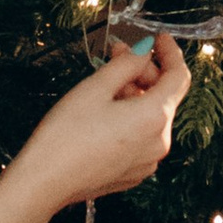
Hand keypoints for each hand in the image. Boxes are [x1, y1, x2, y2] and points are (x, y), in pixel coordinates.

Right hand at [10, 36, 189, 211]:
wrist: (43, 183)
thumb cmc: (65, 136)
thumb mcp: (96, 87)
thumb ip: (127, 63)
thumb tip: (145, 50)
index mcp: (155, 117)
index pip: (179, 76)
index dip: (170, 52)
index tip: (160, 39)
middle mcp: (159, 142)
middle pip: (163, 96)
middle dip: (143, 71)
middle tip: (116, 54)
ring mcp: (147, 161)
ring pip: (151, 117)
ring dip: (134, 95)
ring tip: (104, 84)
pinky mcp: (133, 173)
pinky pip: (141, 137)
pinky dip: (130, 119)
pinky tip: (104, 112)